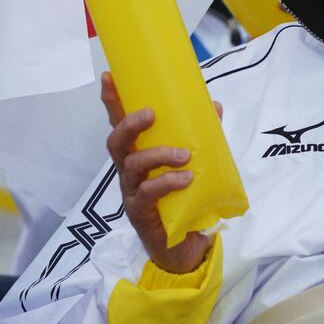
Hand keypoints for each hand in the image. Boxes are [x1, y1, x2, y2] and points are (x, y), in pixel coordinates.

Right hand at [100, 72, 221, 273]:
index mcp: (140, 155)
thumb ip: (204, 137)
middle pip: (116, 143)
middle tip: (150, 114)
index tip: (109, 77)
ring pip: (132, 167)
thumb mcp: (198, 163)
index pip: (121, 124)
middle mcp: (130, 172)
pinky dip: (167, 183)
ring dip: (157, 155)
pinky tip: (186, 179)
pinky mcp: (141, 215)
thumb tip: (213, 105)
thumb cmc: (186, 199)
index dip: (112, 102)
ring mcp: (132, 193)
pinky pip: (147, 195)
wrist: (186, 247)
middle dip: (129, 124)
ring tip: (184, 155)